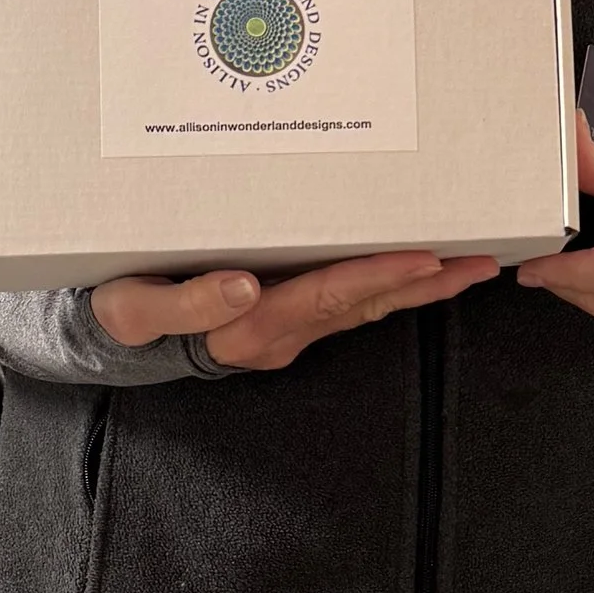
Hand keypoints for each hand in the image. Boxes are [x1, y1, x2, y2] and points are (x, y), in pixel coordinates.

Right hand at [93, 247, 499, 370]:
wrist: (111, 332)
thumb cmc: (119, 311)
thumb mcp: (132, 308)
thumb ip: (185, 302)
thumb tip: (243, 285)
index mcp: (248, 328)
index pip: (324, 295)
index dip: (375, 277)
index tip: (425, 259)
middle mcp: (279, 333)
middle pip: (362, 304)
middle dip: (424, 283)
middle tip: (482, 260)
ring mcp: (288, 328)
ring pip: (365, 305)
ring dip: (421, 287)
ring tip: (472, 264)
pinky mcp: (289, 317)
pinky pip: (350, 301)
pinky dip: (391, 284)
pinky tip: (421, 268)